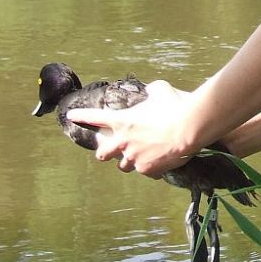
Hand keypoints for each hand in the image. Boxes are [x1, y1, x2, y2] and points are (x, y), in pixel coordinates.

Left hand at [66, 80, 199, 177]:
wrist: (189, 128)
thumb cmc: (175, 106)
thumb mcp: (161, 90)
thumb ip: (151, 91)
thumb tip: (152, 91)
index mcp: (123, 121)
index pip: (95, 117)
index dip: (81, 116)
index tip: (71, 116)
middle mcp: (124, 141)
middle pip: (103, 153)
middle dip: (104, 152)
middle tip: (109, 150)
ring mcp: (134, 158)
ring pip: (123, 166)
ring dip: (128, 161)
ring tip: (138, 157)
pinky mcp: (147, 169)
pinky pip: (145, 171)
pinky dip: (149, 167)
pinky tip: (158, 162)